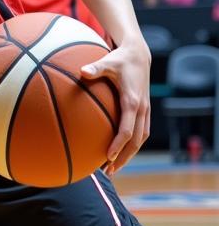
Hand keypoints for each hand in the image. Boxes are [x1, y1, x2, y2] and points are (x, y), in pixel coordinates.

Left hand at [82, 40, 150, 175]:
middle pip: (136, 141)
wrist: (139, 55)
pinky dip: (132, 144)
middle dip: (124, 157)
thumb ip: (94, 68)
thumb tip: (81, 71)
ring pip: (141, 139)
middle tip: (109, 171)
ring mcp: (145, 110)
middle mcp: (141, 109)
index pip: (127, 130)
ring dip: (129, 154)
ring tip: (114, 167)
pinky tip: (120, 151)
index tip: (108, 156)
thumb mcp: (107, 62)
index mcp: (132, 102)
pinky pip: (141, 132)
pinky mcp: (144, 110)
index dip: (119, 145)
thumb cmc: (120, 59)